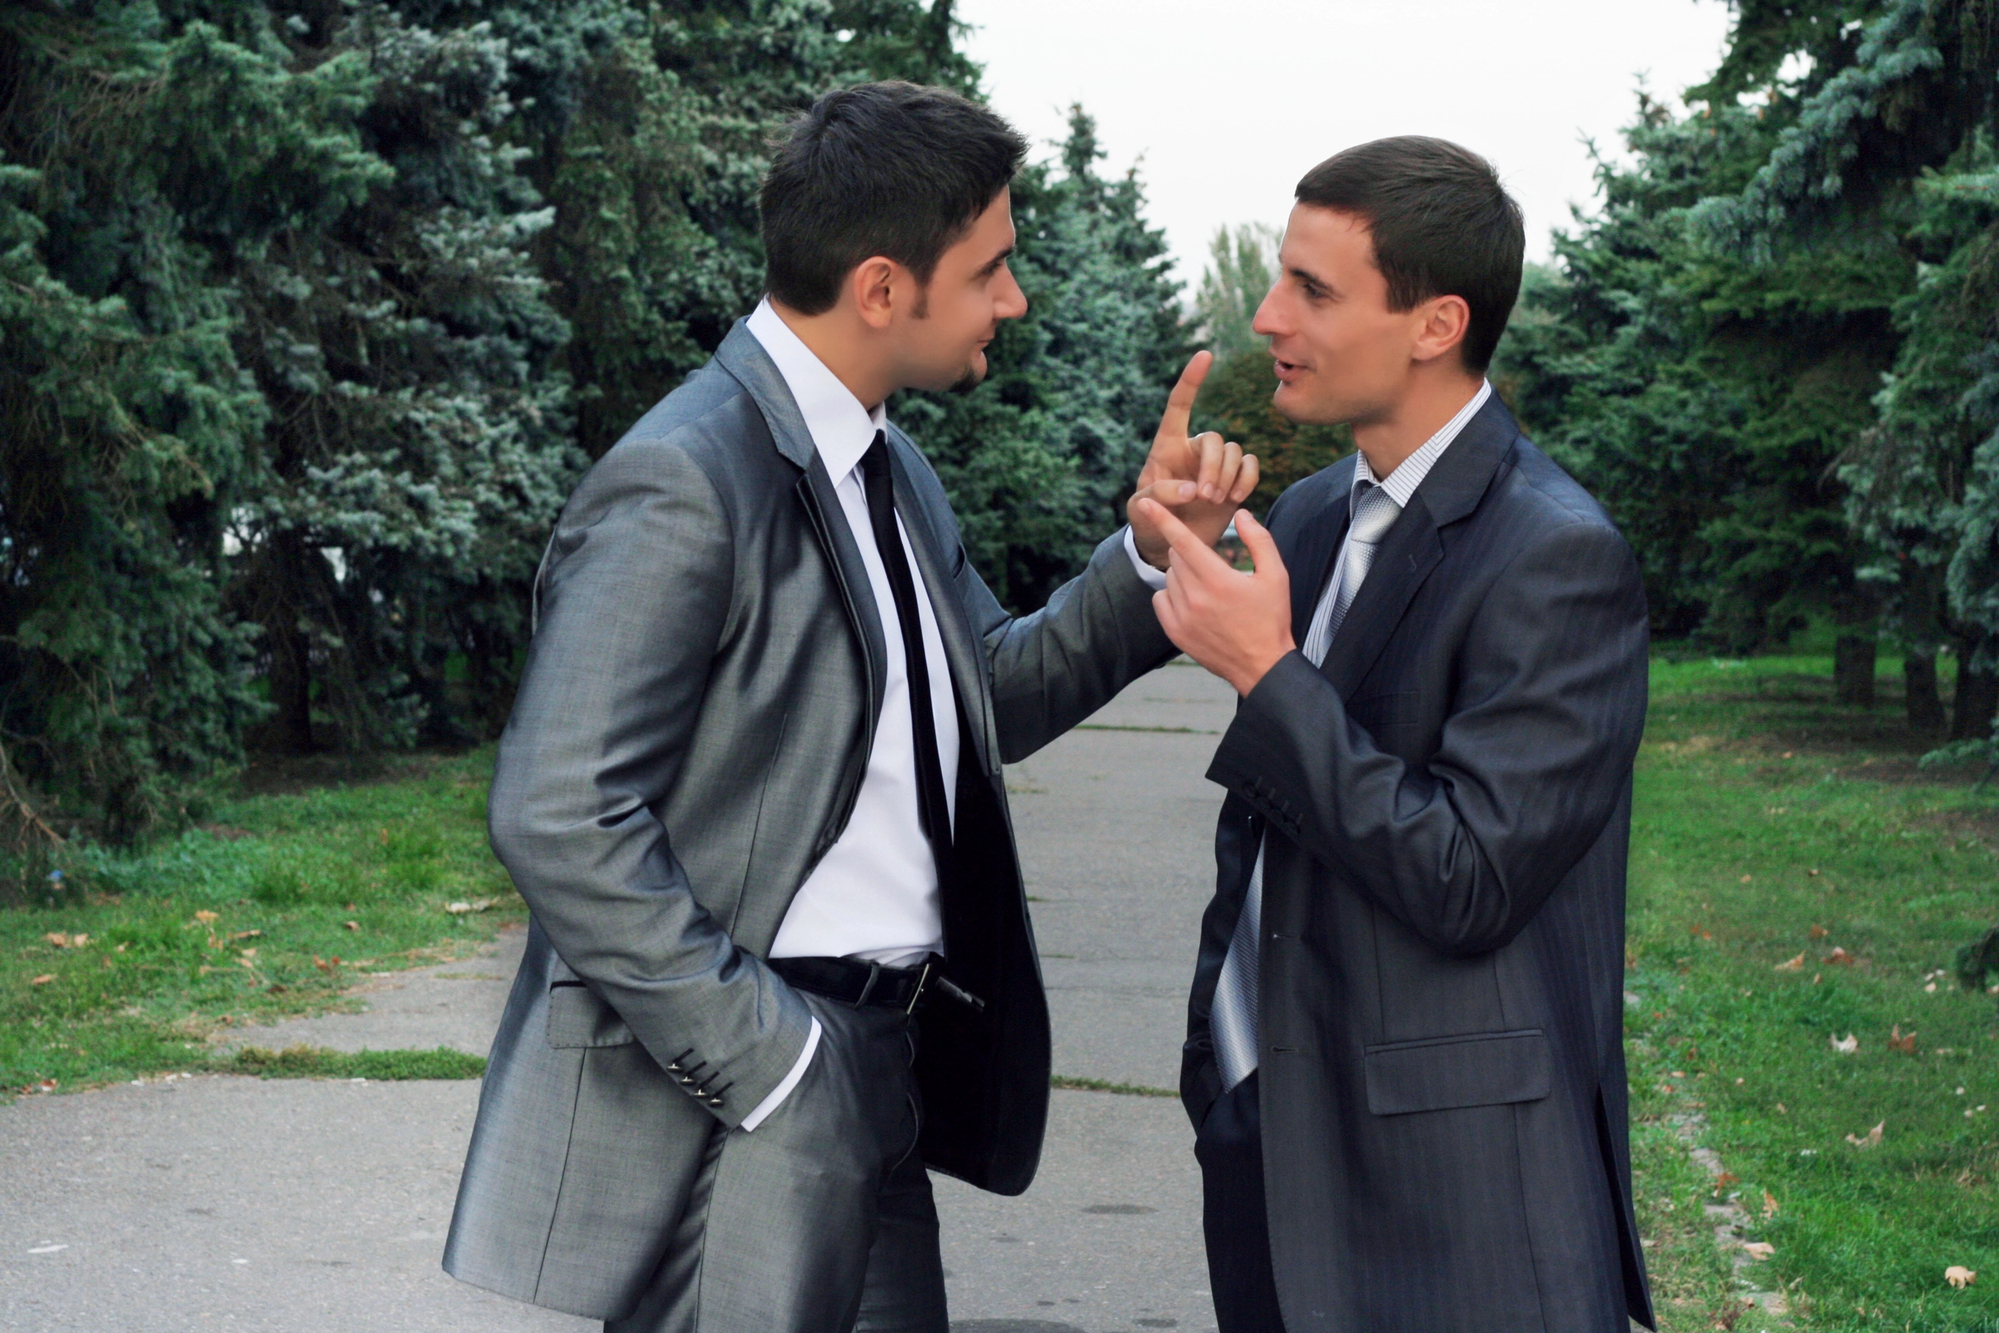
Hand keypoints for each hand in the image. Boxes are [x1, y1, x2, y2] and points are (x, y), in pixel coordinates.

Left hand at [1127, 351, 1259, 568]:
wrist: (1168, 545)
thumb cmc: (1148, 521)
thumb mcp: (1141, 508)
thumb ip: (1160, 494)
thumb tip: (1193, 488)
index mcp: (1166, 447)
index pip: (1179, 406)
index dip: (1191, 380)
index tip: (1205, 355)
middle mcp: (1194, 450)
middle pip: (1216, 439)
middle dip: (1214, 467)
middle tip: (1205, 497)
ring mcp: (1216, 465)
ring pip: (1236, 452)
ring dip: (1228, 477)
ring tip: (1215, 502)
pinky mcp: (1234, 480)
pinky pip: (1251, 465)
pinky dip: (1248, 479)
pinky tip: (1236, 497)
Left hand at [1136, 500, 1293, 695]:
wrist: (1262, 666)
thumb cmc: (1272, 618)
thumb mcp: (1276, 575)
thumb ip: (1259, 540)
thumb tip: (1240, 513)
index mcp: (1219, 580)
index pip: (1183, 541)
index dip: (1163, 518)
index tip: (1146, 503)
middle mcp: (1196, 597)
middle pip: (1176, 557)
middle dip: (1190, 552)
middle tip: (1213, 567)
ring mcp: (1182, 617)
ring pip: (1169, 577)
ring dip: (1183, 574)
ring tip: (1209, 589)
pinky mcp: (1175, 633)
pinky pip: (1160, 599)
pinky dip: (1171, 594)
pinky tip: (1193, 602)